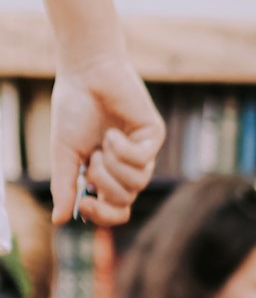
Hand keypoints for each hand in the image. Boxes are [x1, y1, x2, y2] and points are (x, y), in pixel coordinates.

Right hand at [48, 54, 163, 224]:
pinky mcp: (154, 137)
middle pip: (125, 201)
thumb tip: (59, 221)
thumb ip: (65, 186)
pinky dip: (122, 149)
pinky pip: (143, 160)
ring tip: (103, 143)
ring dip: (113, 165)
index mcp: (106, 174)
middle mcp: (128, 167)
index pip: (115, 211)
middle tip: (92, 160)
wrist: (85, 75)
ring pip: (137, 182)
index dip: (103, 216)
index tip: (85, 205)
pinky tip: (114, 132)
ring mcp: (144, 153)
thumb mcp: (65, 154)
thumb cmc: (74, 111)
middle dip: (105, 185)